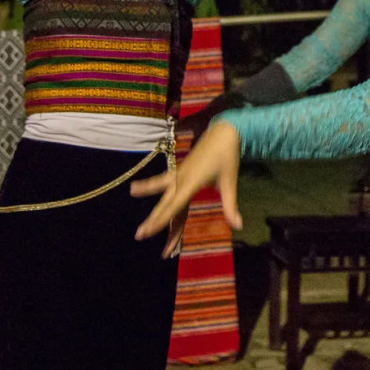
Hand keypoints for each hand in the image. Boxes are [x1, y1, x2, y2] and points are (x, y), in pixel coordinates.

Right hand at [132, 119, 242, 257]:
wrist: (223, 134)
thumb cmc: (227, 158)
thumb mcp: (230, 183)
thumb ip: (230, 206)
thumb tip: (238, 226)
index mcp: (192, 183)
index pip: (174, 207)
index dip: (161, 220)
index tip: (148, 232)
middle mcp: (181, 179)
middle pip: (165, 204)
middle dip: (153, 220)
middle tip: (139, 235)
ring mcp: (179, 174)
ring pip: (161, 191)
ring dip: (147, 195)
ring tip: (131, 195)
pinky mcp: (179, 171)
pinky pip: (163, 182)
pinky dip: (151, 186)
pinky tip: (136, 188)